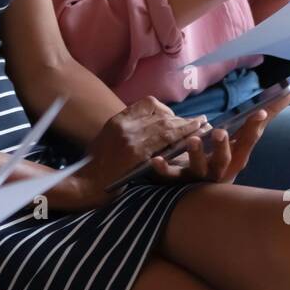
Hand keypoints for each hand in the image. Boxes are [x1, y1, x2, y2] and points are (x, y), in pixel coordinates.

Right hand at [61, 97, 209, 208]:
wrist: (84, 185)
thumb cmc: (95, 168)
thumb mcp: (106, 141)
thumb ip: (125, 131)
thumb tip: (148, 128)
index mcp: (117, 119)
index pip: (149, 104)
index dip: (168, 110)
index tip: (177, 118)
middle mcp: (124, 125)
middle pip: (161, 115)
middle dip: (183, 119)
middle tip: (200, 122)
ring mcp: (130, 139)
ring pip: (166, 126)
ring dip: (188, 127)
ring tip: (205, 127)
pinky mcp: (136, 155)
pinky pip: (165, 143)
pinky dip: (182, 140)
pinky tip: (194, 142)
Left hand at [149, 90, 289, 184]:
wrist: (197, 198)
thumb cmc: (221, 162)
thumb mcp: (239, 145)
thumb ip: (257, 123)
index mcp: (235, 159)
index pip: (248, 142)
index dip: (255, 127)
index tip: (261, 111)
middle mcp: (219, 171)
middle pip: (223, 160)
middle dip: (223, 147)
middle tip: (220, 132)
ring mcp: (197, 179)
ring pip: (197, 169)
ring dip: (195, 155)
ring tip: (193, 140)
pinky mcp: (176, 183)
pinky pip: (168, 177)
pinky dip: (164, 168)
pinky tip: (156, 160)